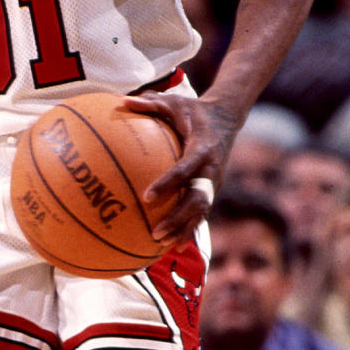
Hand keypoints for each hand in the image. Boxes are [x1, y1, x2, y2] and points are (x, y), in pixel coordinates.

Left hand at [123, 90, 228, 247]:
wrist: (226, 118)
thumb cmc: (192, 110)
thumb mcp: (174, 101)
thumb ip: (151, 103)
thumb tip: (123, 101)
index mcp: (203, 148)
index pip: (185, 168)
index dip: (169, 183)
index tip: (147, 196)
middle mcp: (212, 170)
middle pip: (198, 200)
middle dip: (179, 219)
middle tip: (156, 232)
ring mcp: (214, 183)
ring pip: (201, 212)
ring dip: (183, 230)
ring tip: (161, 245)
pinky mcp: (211, 190)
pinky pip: (200, 213)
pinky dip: (188, 230)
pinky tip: (170, 248)